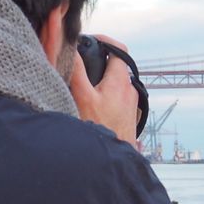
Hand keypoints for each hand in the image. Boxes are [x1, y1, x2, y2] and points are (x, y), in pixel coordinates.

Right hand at [69, 33, 140, 147]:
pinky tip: (92, 106)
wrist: (113, 162)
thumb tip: (72, 49)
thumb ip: (77, 71)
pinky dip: (105, 95)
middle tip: (82, 63)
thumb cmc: (100, 130)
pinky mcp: (129, 116)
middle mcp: (129, 90)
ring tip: (84, 86)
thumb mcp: (83, 97)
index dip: (105, 40)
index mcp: (120, 81)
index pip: (119, 49)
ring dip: (101, 80)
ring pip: (115, 83)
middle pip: (115, 65)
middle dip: (99, 61)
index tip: (91, 41)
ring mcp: (131, 104)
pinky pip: (117, 98)